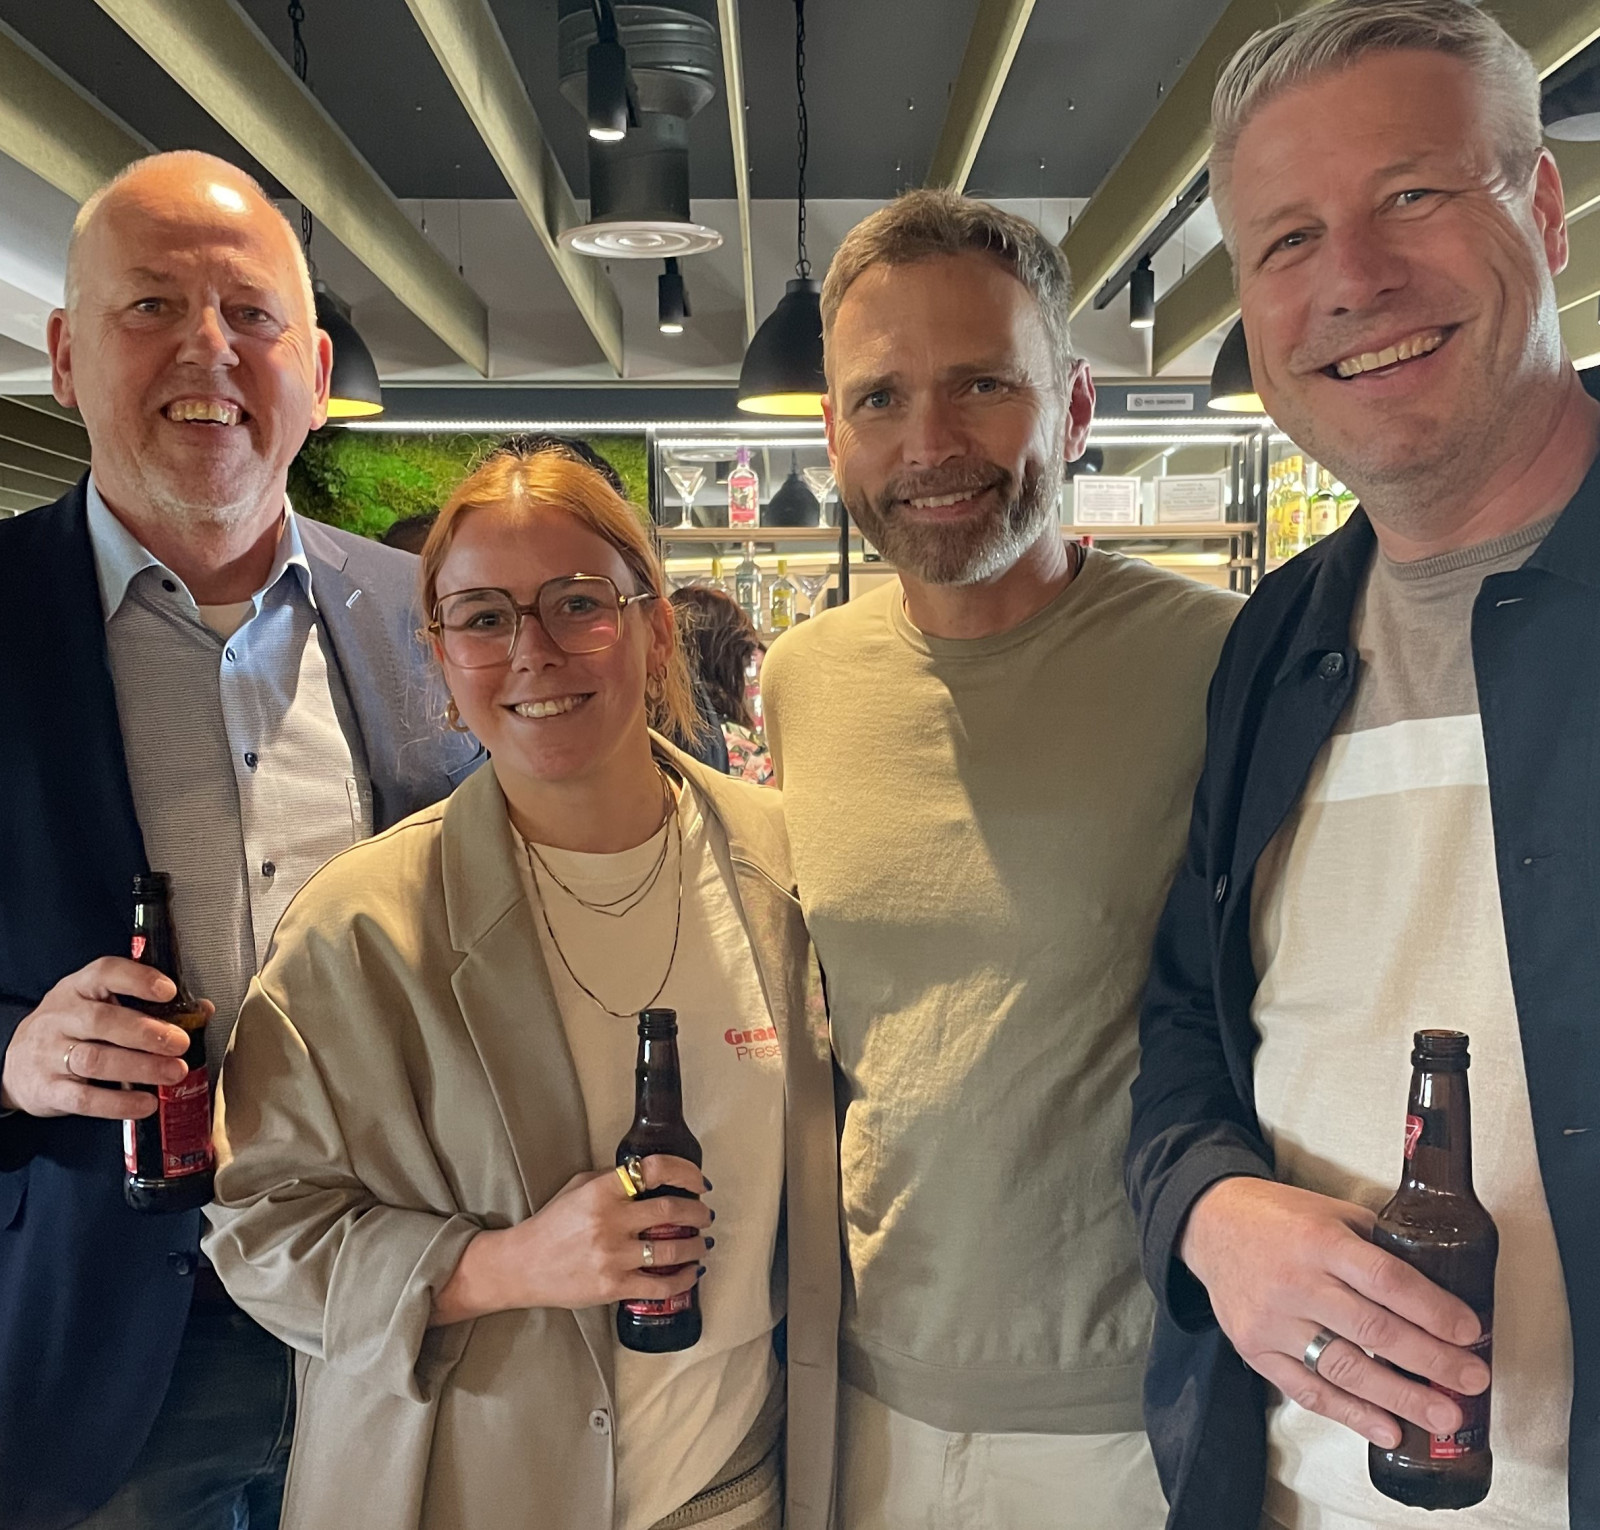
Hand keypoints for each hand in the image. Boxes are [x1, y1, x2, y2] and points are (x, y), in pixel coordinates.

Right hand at [0, 958, 200, 1117]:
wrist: (16, 1061)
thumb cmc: (74, 1028)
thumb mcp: (101, 1004)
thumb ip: (147, 1004)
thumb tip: (202, 1009)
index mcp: (79, 988)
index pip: (105, 973)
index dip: (138, 980)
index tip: (169, 991)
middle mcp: (62, 1017)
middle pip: (103, 1022)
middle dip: (147, 1033)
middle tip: (180, 1043)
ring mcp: (51, 1054)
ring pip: (96, 1060)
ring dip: (140, 1067)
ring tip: (175, 1072)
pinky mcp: (49, 1090)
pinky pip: (84, 1099)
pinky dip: (119, 1104)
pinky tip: (147, 1103)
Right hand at [432, 1155, 712, 1325]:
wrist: (521, 1266)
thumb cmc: (551, 1223)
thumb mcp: (578, 1187)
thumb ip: (612, 1178)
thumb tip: (651, 1175)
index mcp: (602, 1191)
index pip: (654, 1170)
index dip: (685, 1172)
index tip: (698, 1182)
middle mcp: (610, 1221)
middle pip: (671, 1212)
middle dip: (698, 1213)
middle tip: (705, 1215)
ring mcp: (613, 1256)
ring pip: (672, 1249)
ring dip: (695, 1245)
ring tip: (702, 1243)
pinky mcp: (613, 1287)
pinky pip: (659, 1285)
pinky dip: (683, 1280)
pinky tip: (692, 1273)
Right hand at [1180, 1177, 1489, 1447]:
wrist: (1208, 1224)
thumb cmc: (1277, 1217)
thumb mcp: (1329, 1212)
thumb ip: (1375, 1244)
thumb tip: (1436, 1282)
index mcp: (1320, 1241)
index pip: (1386, 1280)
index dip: (1433, 1309)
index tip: (1470, 1330)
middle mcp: (1296, 1282)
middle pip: (1374, 1330)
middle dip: (1431, 1360)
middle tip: (1472, 1380)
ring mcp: (1273, 1320)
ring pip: (1345, 1369)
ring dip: (1400, 1397)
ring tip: (1442, 1415)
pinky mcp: (1255, 1348)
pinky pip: (1308, 1390)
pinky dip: (1351, 1414)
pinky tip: (1386, 1428)